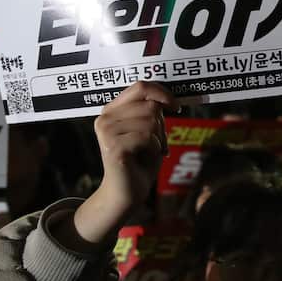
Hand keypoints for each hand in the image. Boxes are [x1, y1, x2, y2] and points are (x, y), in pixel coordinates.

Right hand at [65, 82, 175, 249]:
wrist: (126, 193)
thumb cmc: (140, 161)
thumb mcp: (148, 131)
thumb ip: (151, 112)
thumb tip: (167, 98)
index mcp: (111, 110)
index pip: (140, 87)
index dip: (162, 93)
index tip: (176, 106)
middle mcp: (105, 118)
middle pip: (150, 105)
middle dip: (162, 125)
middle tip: (158, 143)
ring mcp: (106, 132)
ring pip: (150, 121)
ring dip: (159, 138)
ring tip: (150, 151)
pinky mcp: (113, 147)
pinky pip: (147, 137)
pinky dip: (155, 148)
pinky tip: (145, 157)